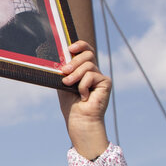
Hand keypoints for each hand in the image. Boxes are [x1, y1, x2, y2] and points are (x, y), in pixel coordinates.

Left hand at [58, 40, 110, 159]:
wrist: (79, 120)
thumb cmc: (70, 105)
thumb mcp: (62, 83)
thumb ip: (64, 70)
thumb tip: (59, 57)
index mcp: (83, 70)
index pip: (86, 50)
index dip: (80, 45)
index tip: (69, 48)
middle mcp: (93, 71)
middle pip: (88, 54)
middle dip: (74, 61)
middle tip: (64, 71)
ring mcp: (100, 77)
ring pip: (88, 65)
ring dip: (75, 75)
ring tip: (68, 84)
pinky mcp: (106, 83)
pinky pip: (91, 75)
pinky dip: (83, 85)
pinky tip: (84, 97)